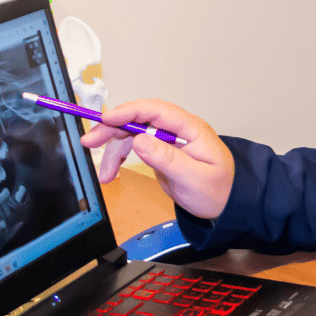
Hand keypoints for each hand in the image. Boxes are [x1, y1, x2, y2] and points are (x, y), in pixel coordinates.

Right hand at [80, 99, 234, 219]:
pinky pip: (134, 148)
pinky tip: (111, 172)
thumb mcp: (194, 178)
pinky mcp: (160, 151)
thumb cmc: (218, 190)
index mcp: (191, 128)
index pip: (156, 111)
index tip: (106, 119)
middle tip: (90, 141)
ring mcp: (167, 139)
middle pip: (139, 119)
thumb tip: (140, 141)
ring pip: (132, 134)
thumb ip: (167, 159)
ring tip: (104, 172)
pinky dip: (120, 158)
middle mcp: (177, 129)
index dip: (129, 111)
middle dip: (112, 128)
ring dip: (113, 149)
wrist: (225, 204)